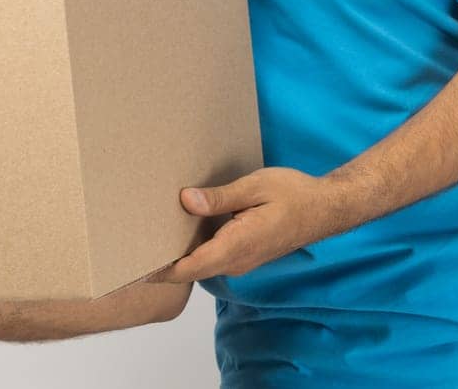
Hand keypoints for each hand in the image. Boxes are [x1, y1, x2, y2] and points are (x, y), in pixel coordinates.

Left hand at [144, 167, 356, 283]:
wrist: (325, 209)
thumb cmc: (293, 194)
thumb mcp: (255, 187)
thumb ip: (220, 198)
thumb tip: (186, 202)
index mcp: (237, 246)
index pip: (189, 267)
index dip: (160, 270)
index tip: (134, 264)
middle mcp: (237, 260)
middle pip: (190, 270)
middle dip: (162, 264)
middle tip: (132, 246)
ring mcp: (242, 261)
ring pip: (201, 265)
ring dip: (178, 256)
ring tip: (150, 235)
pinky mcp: (246, 254)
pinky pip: (213, 258)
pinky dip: (194, 250)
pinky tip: (182, 229)